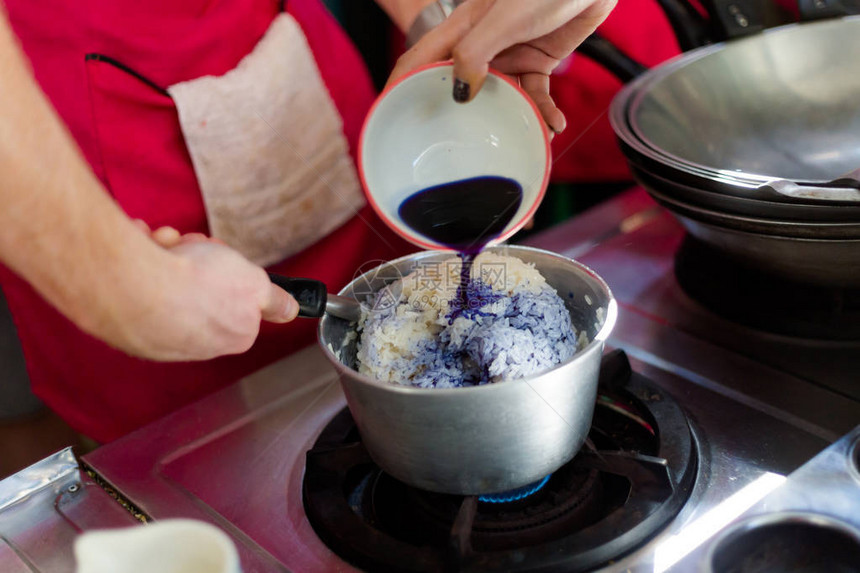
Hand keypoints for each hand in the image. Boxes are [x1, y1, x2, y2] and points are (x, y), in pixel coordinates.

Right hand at [116, 222, 298, 360]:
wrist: (134, 284)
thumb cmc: (196, 283)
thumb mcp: (255, 284)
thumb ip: (274, 298)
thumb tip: (290, 310)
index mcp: (231, 337)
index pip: (238, 299)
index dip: (232, 270)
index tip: (226, 258)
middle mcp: (194, 341)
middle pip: (203, 285)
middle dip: (197, 257)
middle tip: (193, 248)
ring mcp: (157, 332)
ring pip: (169, 277)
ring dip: (169, 250)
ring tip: (164, 246)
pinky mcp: (123, 320)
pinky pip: (139, 278)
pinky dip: (141, 257)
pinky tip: (141, 251)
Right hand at [388, 0, 616, 132]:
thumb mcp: (502, 18)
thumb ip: (474, 53)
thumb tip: (459, 93)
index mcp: (460, 29)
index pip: (418, 61)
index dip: (399, 88)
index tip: (388, 118)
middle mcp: (479, 45)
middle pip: (458, 88)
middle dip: (458, 120)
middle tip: (458, 151)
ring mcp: (508, 55)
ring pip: (501, 99)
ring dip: (512, 122)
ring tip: (523, 143)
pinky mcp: (537, 59)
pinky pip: (534, 95)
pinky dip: (544, 113)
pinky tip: (554, 125)